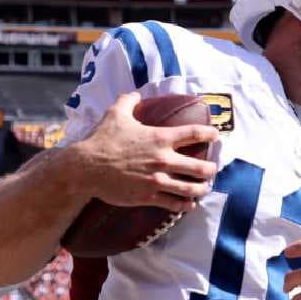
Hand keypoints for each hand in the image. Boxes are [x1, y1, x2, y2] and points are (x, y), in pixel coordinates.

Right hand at [70, 92, 217, 211]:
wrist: (84, 168)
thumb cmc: (101, 140)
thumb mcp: (115, 114)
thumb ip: (128, 101)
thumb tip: (135, 94)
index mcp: (160, 138)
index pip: (195, 133)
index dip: (210, 134)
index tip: (216, 136)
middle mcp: (164, 160)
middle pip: (200, 167)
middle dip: (210, 169)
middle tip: (212, 169)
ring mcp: (157, 180)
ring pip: (191, 188)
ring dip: (201, 188)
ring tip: (205, 188)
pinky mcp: (148, 196)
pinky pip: (173, 203)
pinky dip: (184, 205)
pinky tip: (189, 204)